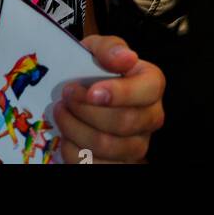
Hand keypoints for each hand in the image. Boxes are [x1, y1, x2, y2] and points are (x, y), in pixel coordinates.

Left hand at [54, 36, 164, 163]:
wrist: (86, 91)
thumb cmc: (96, 68)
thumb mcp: (99, 48)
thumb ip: (111, 48)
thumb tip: (126, 58)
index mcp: (152, 84)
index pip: (146, 91)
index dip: (119, 93)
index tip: (91, 91)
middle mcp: (151, 117)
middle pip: (123, 122)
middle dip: (88, 110)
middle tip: (66, 95)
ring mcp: (137, 144)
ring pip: (107, 146)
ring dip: (76, 129)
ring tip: (61, 112)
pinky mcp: (120, 163)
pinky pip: (96, 166)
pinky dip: (74, 152)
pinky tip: (65, 136)